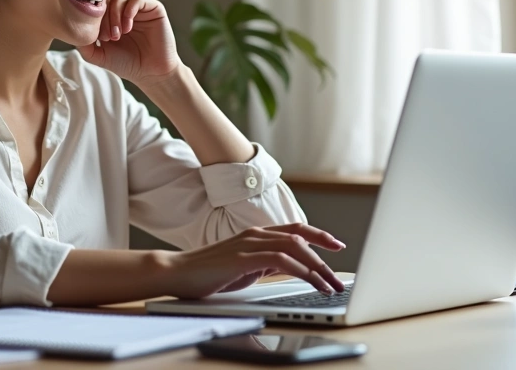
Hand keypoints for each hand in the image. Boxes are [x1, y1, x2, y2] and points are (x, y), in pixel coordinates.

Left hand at [76, 0, 179, 85]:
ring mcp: (138, 8)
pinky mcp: (152, 8)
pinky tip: (127, 28)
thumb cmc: (126, 64)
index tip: (98, 38)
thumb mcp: (99, 55)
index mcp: (110, 18)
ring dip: (115, 15)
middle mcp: (123, 10)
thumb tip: (70, 31)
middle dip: (104, 18)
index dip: (94, 18)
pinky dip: (128, 11)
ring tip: (118, 34)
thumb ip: (84, 44)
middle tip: (108, 37)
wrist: (151, 73)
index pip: (97, 6)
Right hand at [160, 224, 344, 298]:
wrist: (177, 272)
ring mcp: (249, 244)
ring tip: (329, 284)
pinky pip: (280, 260)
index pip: (293, 230)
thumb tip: (287, 268)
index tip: (336, 245)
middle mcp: (255, 234)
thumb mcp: (244, 267)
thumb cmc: (207, 273)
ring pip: (294, 247)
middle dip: (324, 255)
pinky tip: (311, 282)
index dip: (317, 235)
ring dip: (317, 267)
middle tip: (338, 275)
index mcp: (255, 234)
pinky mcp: (243, 257)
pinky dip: (300, 270)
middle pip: (299, 236)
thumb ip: (264, 263)